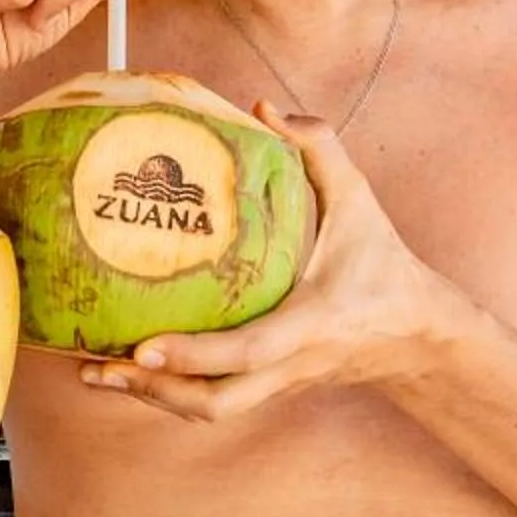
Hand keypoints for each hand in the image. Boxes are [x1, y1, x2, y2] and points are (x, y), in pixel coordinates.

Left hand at [77, 106, 458, 422]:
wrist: (420, 335)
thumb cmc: (383, 264)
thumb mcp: (360, 200)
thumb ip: (319, 149)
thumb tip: (262, 106)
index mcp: (311, 323)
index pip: (248, 351)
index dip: (194, 354)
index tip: (144, 346)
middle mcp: (290, 364)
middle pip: (216, 402)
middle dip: (153, 390)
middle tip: (97, 365)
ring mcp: (280, 383)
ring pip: (210, 411)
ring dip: (152, 397)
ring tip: (95, 371)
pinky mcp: (272, 387)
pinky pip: (216, 401)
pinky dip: (171, 391)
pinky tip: (132, 368)